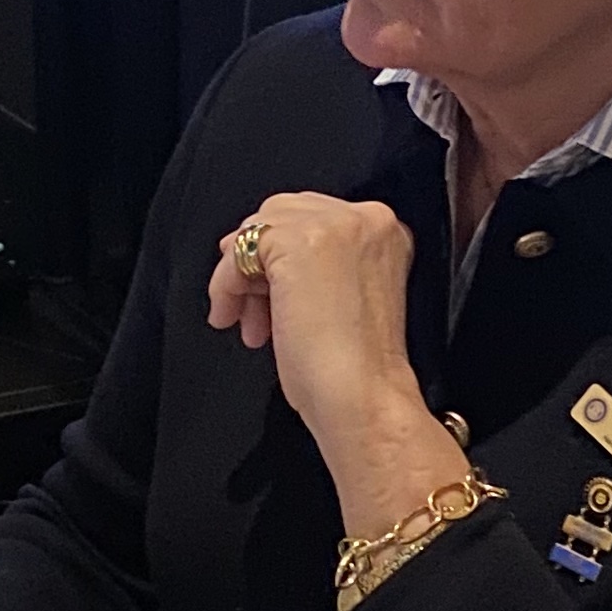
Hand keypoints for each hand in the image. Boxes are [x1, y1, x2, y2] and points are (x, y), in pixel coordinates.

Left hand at [206, 193, 460, 529]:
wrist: (364, 396)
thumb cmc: (357, 366)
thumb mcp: (345, 295)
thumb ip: (318, 265)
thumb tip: (259, 254)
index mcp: (384, 230)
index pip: (314, 218)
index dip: (280, 254)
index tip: (266, 291)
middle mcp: (366, 217)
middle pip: (284, 213)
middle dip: (259, 260)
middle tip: (248, 308)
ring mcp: (334, 224)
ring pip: (259, 229)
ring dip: (240, 275)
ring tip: (242, 322)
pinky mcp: (298, 242)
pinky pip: (240, 250)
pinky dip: (226, 284)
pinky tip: (233, 318)